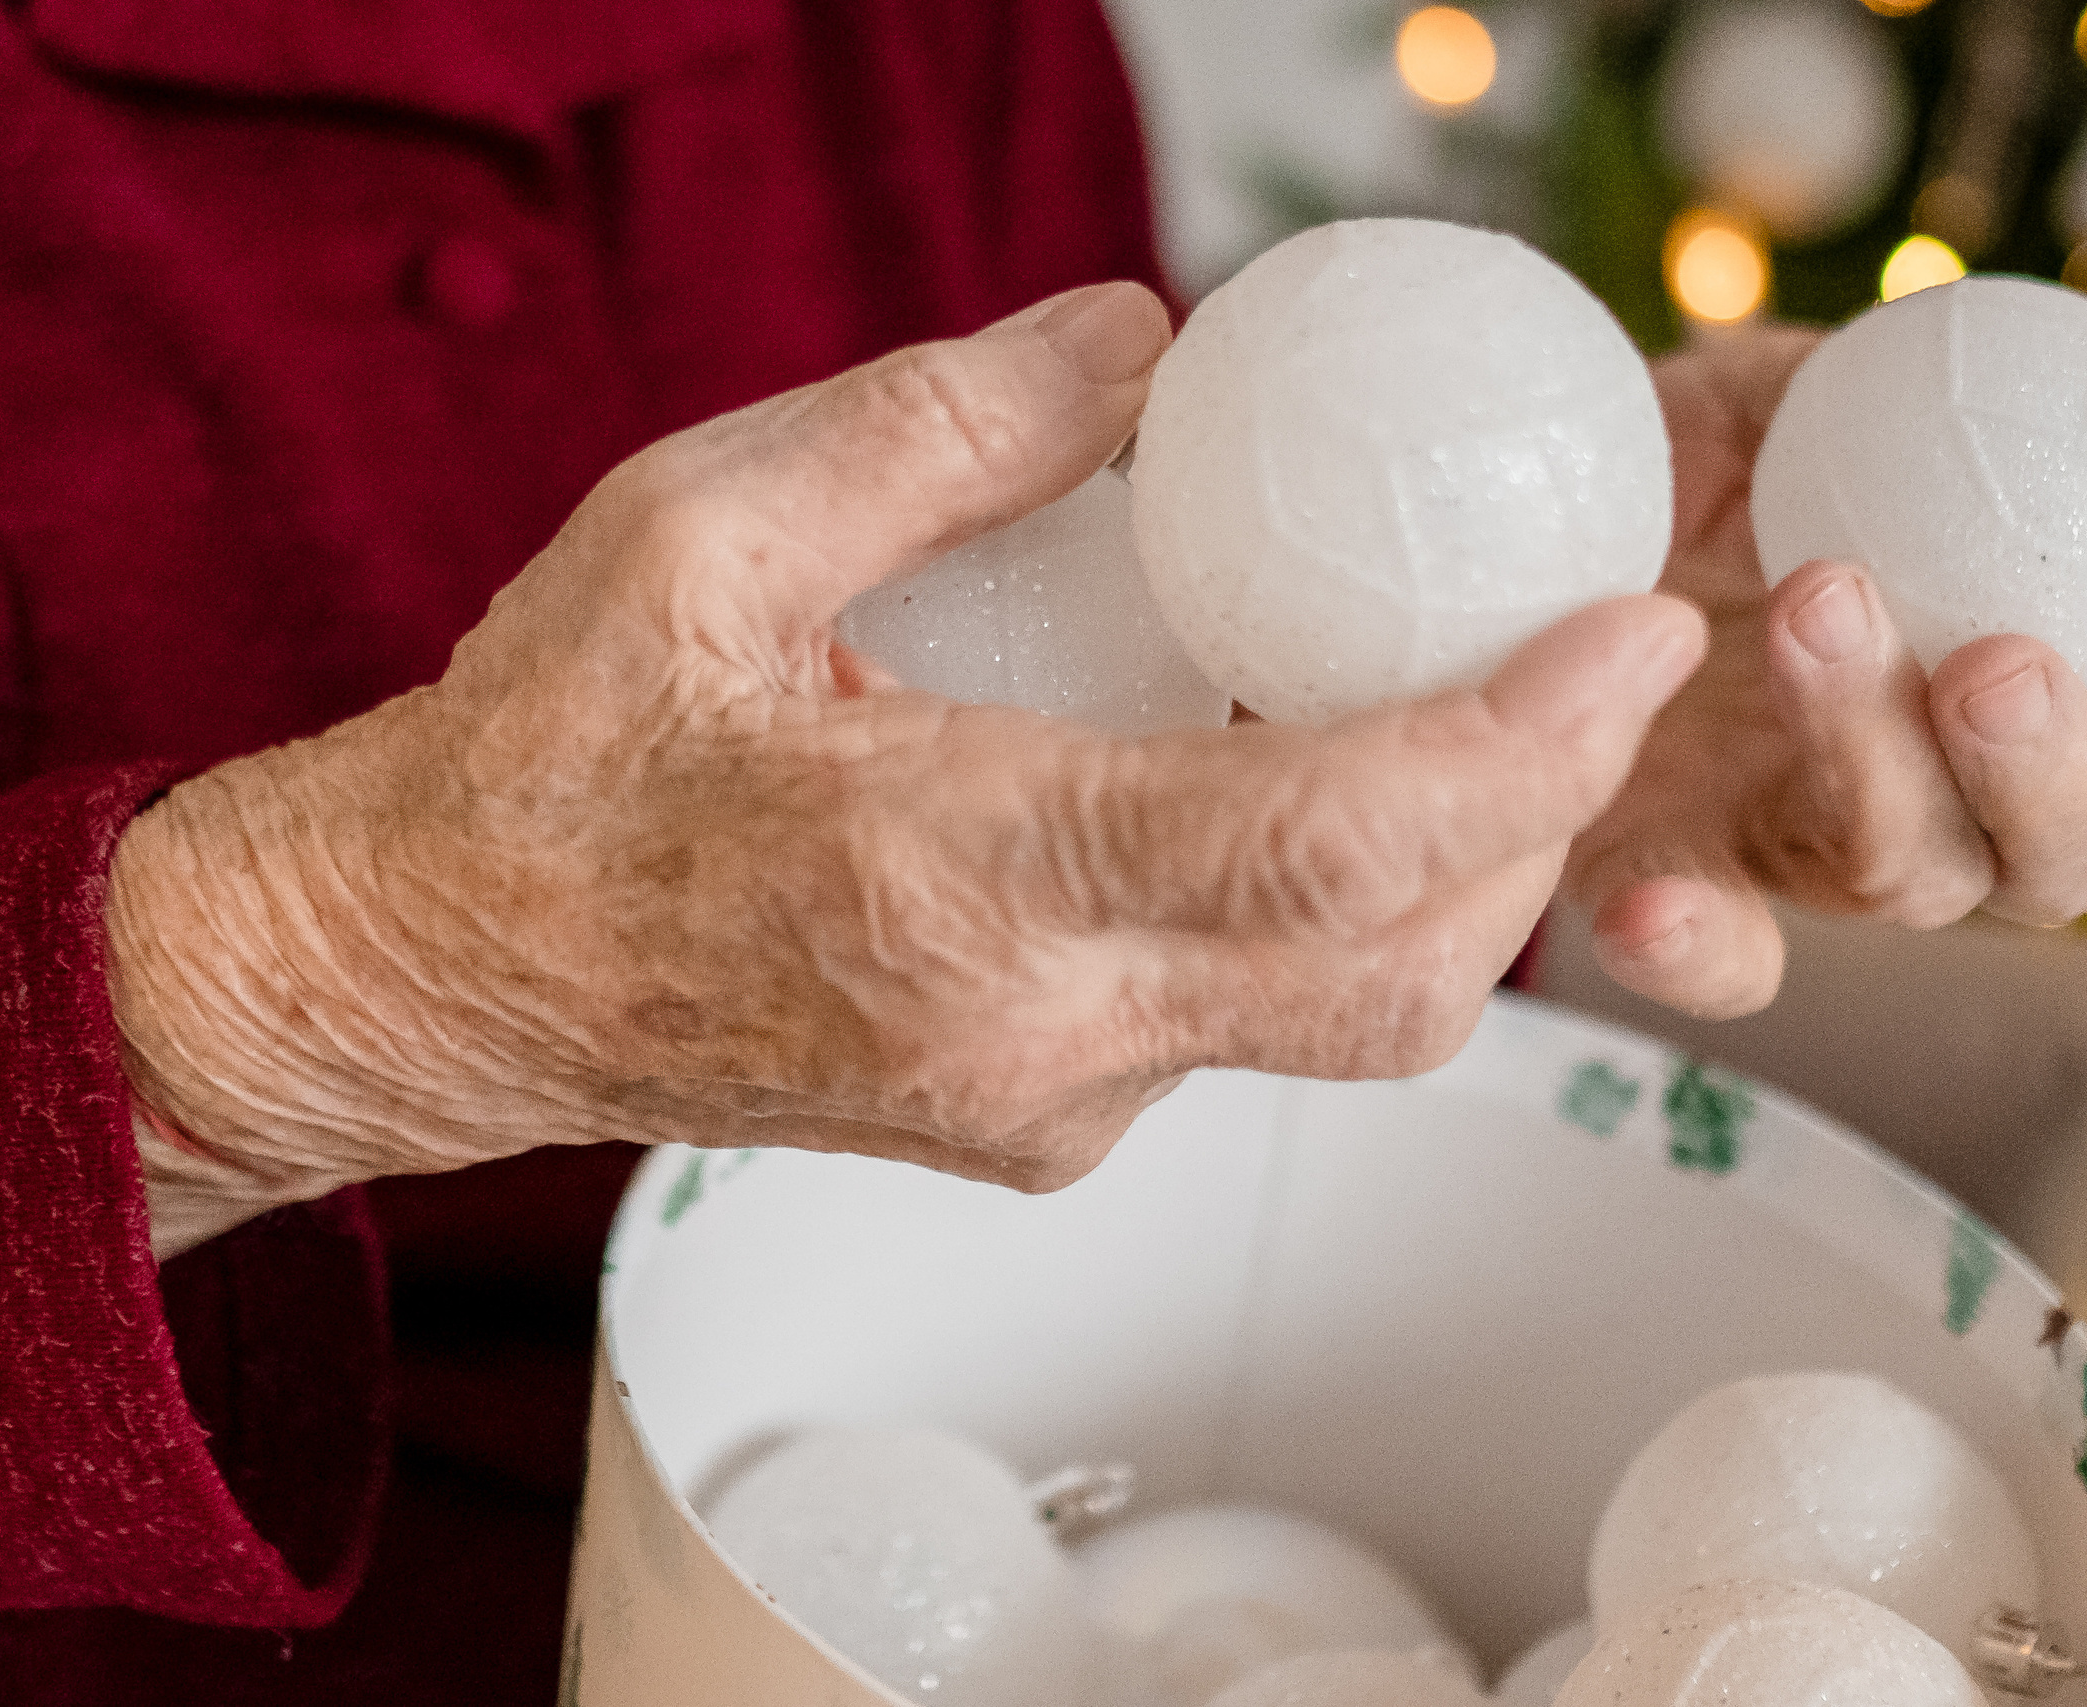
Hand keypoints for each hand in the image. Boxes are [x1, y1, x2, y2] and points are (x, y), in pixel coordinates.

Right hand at [109, 283, 1705, 1255]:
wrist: (450, 973)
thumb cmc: (553, 757)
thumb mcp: (701, 534)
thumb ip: (940, 431)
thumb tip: (1147, 349)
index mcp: (954, 880)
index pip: (1322, 850)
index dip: (1520, 749)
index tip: (1636, 633)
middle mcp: (1034, 1037)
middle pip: (1402, 978)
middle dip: (1541, 820)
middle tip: (1582, 657)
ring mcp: (1050, 1113)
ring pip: (1347, 1022)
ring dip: (1449, 875)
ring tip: (1452, 705)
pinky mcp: (1046, 1135)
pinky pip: (1247, 1030)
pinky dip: (1318, 912)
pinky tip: (1279, 786)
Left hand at [1565, 324, 2086, 1017]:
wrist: (1492, 533)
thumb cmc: (1661, 466)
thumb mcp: (1756, 399)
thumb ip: (1854, 386)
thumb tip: (1955, 355)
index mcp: (1986, 676)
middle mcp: (1920, 789)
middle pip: (2055, 857)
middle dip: (2052, 771)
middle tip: (1998, 663)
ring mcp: (1791, 850)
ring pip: (1904, 879)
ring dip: (1880, 762)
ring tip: (1816, 613)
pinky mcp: (1664, 886)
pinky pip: (1712, 963)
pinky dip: (1696, 946)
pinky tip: (1646, 901)